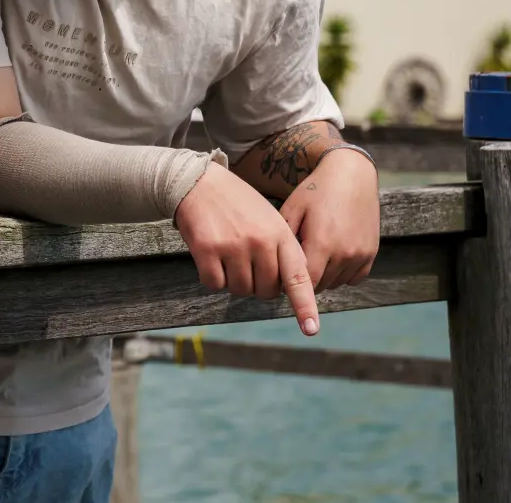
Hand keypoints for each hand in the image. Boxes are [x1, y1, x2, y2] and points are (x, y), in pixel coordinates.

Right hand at [174, 163, 320, 336]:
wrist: (199, 182)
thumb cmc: (237, 203)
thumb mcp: (269, 219)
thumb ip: (283, 249)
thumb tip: (289, 287)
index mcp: (280, 235)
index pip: (298, 277)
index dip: (305, 306)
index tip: (311, 329)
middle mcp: (260, 242)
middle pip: (265, 291)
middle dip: (256, 286)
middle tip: (246, 264)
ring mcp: (233, 246)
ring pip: (239, 290)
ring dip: (233, 281)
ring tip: (227, 255)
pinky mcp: (207, 249)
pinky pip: (214, 284)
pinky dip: (212, 277)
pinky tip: (211, 256)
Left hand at [280, 148, 379, 291]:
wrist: (351, 175)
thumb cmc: (316, 190)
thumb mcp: (292, 208)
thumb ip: (284, 238)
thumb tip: (276, 264)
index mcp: (321, 244)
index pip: (305, 281)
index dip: (291, 280)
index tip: (284, 272)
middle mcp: (344, 254)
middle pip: (320, 285)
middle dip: (306, 278)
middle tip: (298, 262)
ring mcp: (360, 255)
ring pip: (337, 283)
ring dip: (324, 277)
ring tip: (315, 256)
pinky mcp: (372, 254)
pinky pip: (354, 278)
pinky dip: (342, 274)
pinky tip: (332, 258)